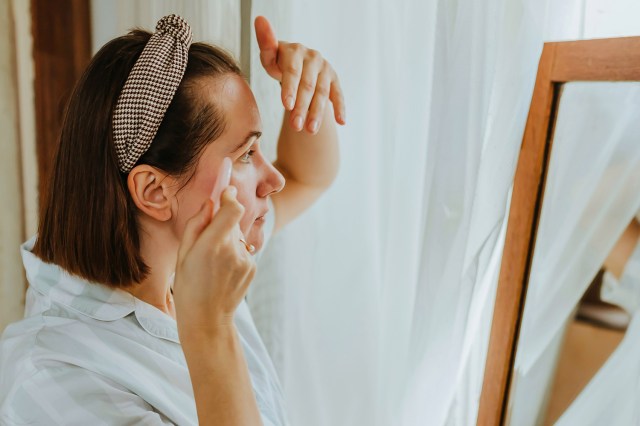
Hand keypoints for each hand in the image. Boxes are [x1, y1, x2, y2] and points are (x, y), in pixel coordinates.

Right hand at [173, 186, 255, 337]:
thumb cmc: (188, 286)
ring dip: (227, 241)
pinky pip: (242, 251)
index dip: (229, 196)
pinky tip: (221, 271)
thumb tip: (210, 202)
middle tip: (206, 240)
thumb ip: (197, 224)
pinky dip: (233, 254)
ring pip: (237, 236)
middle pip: (233, 221)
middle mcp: (232, 251)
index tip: (225, 190)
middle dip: (222, 223)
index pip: (232, 209)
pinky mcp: (252, 267)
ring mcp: (245, 260)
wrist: (207, 319)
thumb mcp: (183, 254)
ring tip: (212, 263)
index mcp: (212, 245)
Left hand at [254, 15, 345, 133]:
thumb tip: (260, 19)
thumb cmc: (279, 63)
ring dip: (317, 113)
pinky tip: (341, 122)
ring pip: (322, 94)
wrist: (297, 65)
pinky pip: (339, 95)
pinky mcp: (335, 79)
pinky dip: (340, 108)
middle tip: (296, 127)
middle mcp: (314, 58)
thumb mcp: (270, 57)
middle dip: (302, 108)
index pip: (293, 72)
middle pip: (308, 86)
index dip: (289, 89)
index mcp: (296, 51)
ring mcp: (326, 69)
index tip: (286, 106)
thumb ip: (265, 44)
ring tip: (310, 131)